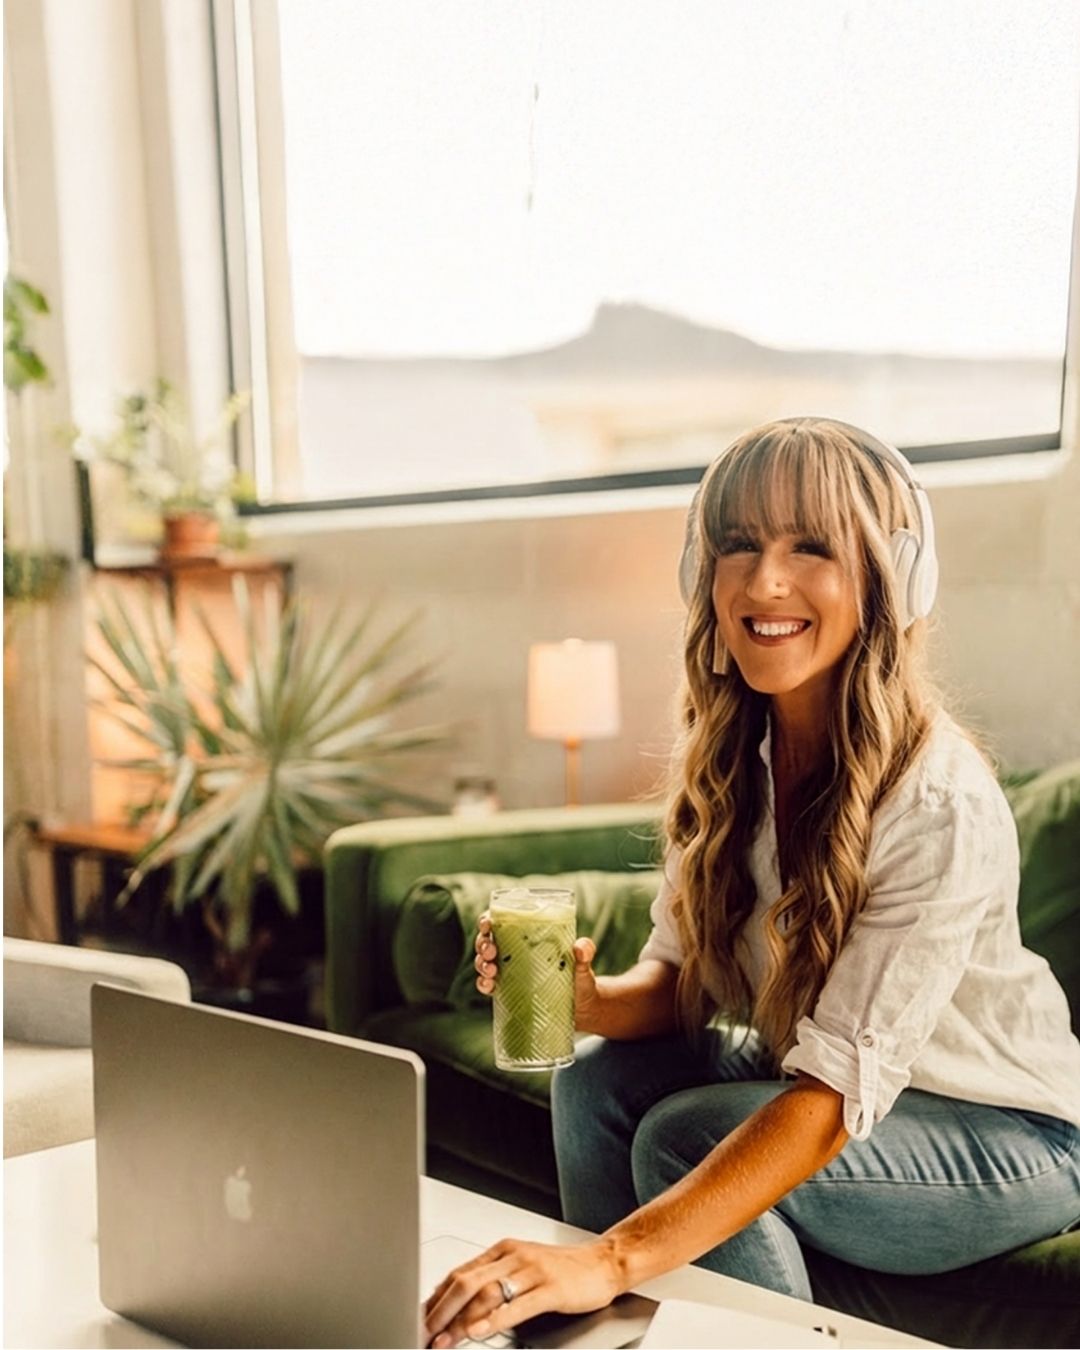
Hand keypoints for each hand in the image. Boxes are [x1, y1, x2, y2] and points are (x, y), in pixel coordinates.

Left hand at [423, 1236, 620, 1347]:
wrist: (603, 1262)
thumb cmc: (561, 1267)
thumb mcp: (521, 1265)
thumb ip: (492, 1277)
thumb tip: (454, 1297)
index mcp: (502, 1249)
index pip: (459, 1272)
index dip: (436, 1298)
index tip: (421, 1319)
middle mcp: (513, 1256)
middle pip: (466, 1281)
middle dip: (441, 1310)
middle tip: (425, 1332)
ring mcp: (532, 1270)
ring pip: (487, 1293)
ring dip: (461, 1319)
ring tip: (444, 1339)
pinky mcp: (550, 1288)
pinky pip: (517, 1305)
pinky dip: (494, 1319)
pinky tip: (479, 1331)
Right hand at [474, 915, 601, 1033]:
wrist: (581, 1009)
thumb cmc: (580, 978)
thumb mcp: (583, 964)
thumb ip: (585, 952)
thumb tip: (580, 948)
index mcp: (525, 936)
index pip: (499, 921)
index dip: (487, 920)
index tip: (488, 925)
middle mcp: (512, 951)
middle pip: (486, 941)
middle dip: (483, 944)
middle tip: (491, 951)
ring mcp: (507, 972)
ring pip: (483, 962)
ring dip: (481, 964)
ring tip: (491, 971)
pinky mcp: (506, 992)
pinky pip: (487, 985)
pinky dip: (483, 984)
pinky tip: (488, 986)